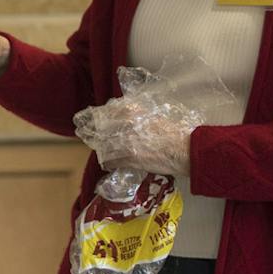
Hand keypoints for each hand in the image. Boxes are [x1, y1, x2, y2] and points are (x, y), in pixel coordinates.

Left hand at [77, 102, 194, 179]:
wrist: (186, 149)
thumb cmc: (174, 132)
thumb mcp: (153, 114)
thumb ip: (135, 113)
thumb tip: (120, 114)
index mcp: (132, 109)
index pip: (104, 111)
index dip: (94, 116)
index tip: (88, 119)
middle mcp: (125, 123)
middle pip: (99, 128)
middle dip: (92, 133)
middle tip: (86, 134)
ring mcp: (125, 141)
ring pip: (102, 146)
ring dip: (101, 149)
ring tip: (103, 151)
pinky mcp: (127, 157)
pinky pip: (109, 161)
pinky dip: (108, 163)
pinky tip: (111, 163)